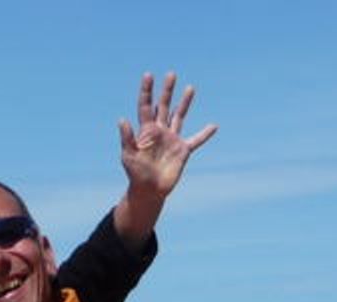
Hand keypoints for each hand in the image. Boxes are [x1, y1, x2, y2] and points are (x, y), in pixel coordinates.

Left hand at [118, 72, 217, 200]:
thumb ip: (127, 138)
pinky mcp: (182, 150)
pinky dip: (205, 134)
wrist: (149, 191)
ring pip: (179, 116)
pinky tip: (214, 126)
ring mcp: (172, 139)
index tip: (148, 75)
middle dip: (167, 91)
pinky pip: (196, 140)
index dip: (146, 91)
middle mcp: (160, 131)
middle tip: (171, 74)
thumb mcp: (128, 155)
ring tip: (190, 88)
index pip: (145, 106)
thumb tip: (122, 119)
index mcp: (146, 131)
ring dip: (184, 103)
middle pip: (163, 106)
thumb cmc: (136, 174)